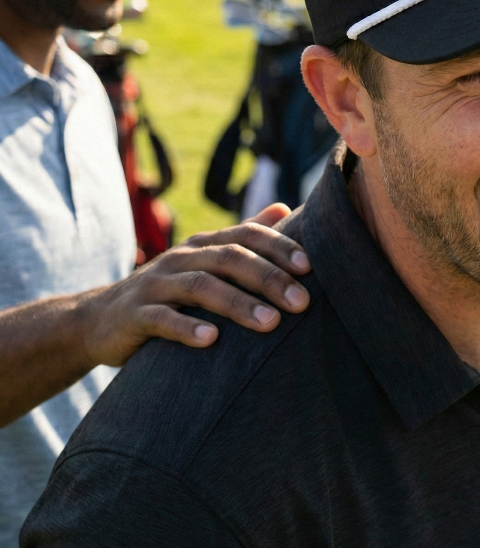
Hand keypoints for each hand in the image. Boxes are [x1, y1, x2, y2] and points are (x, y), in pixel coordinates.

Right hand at [79, 204, 310, 366]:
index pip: (247, 235)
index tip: (310, 267)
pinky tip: (212, 340)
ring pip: (200, 287)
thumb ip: (244, 236)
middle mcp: (182, 257)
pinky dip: (187, 328)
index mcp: (204, 244)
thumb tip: (284, 207)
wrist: (100, 318)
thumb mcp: (205, 260)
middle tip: (302, 303)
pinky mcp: (134, 315)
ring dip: (238, 304)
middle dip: (269, 279)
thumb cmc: (170, 291)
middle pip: (229, 259)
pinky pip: (161, 319)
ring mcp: (156, 284)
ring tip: (270, 323)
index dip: (278, 247)